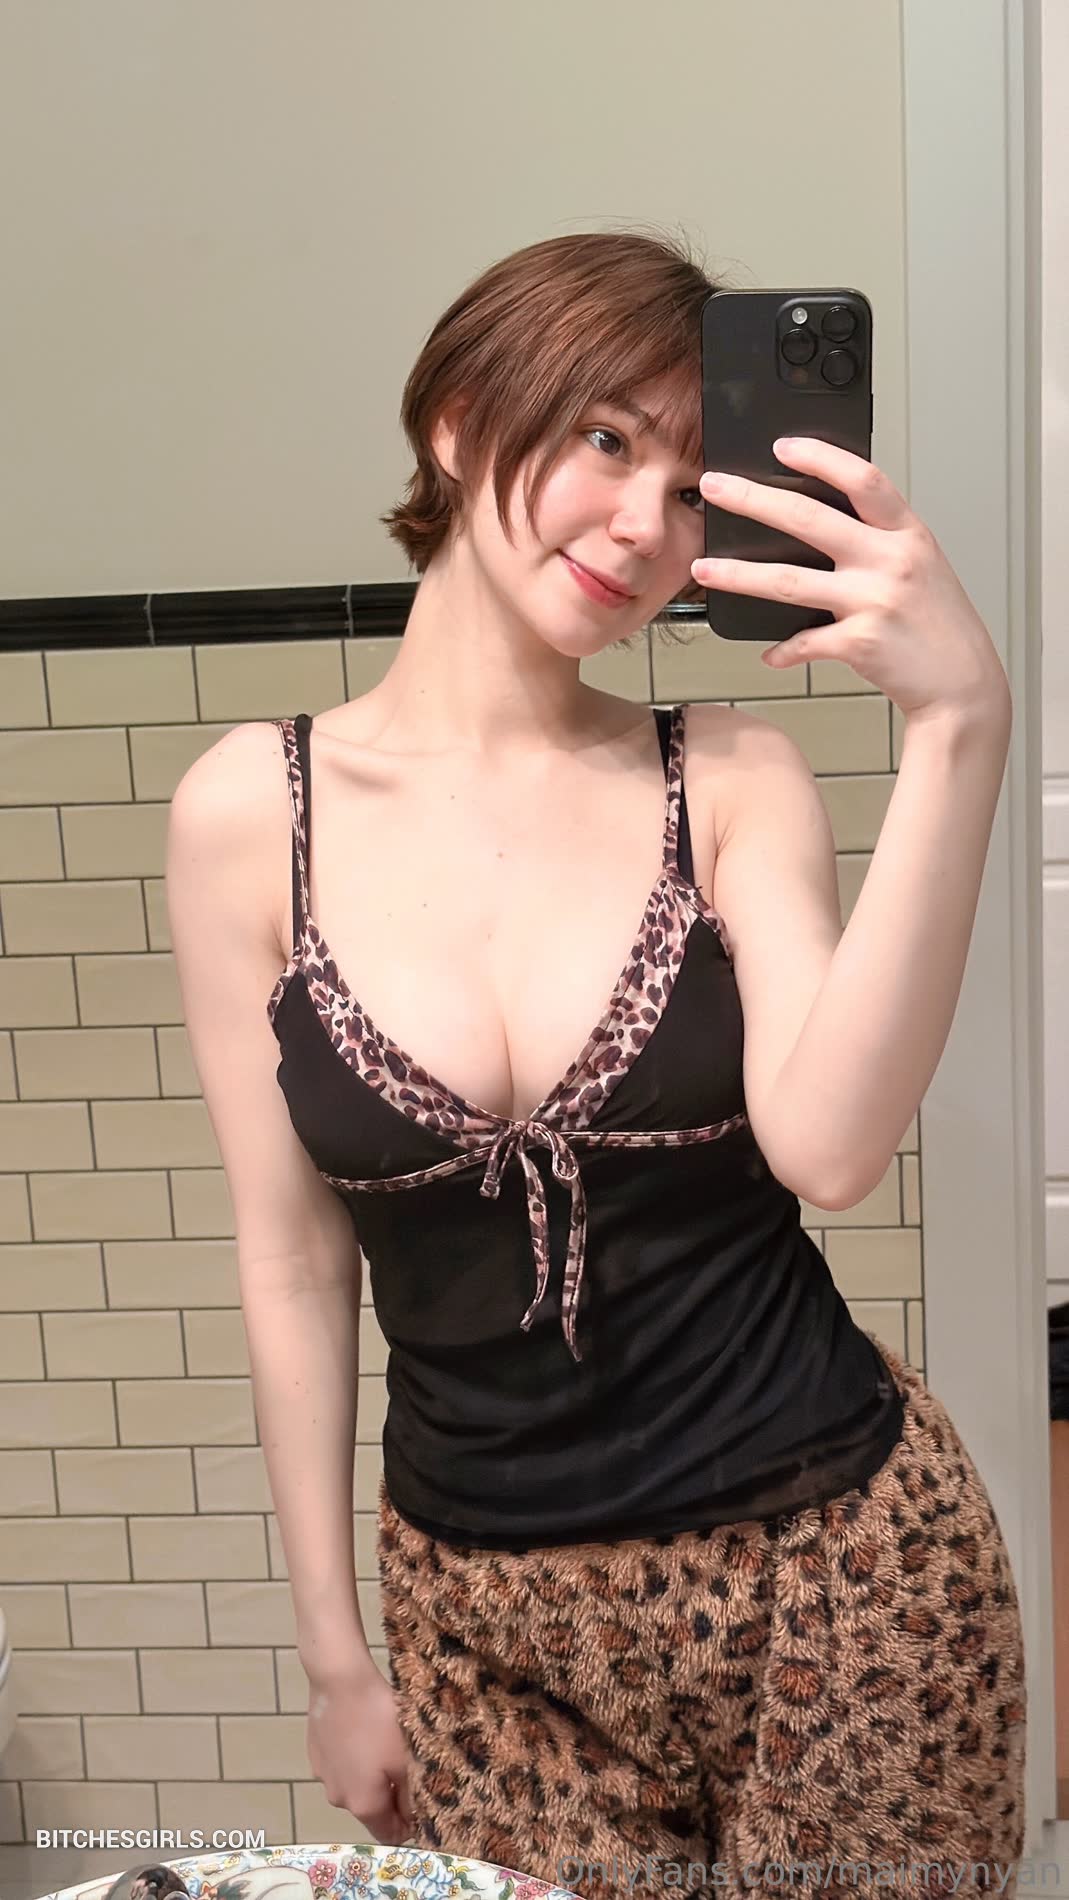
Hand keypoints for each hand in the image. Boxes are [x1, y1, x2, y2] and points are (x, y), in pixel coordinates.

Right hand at [306, 1662, 416, 1845]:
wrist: (340, 1680)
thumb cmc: (379, 1720)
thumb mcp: (406, 1759)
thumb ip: (411, 1797)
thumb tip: (413, 1819)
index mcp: (363, 1805)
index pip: (388, 1834)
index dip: (409, 1826)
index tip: (422, 1804)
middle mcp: (339, 1799)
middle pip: (371, 1810)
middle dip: (391, 1796)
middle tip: (407, 1767)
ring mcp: (323, 1777)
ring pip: (355, 1787)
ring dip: (371, 1776)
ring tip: (383, 1744)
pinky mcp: (315, 1754)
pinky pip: (341, 1767)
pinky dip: (354, 1759)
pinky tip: (362, 1733)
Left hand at [690, 437, 1010, 726]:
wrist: (963, 683)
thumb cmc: (938, 623)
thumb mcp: (920, 565)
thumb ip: (879, 540)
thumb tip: (819, 523)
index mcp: (907, 533)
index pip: (862, 479)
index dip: (821, 457)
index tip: (782, 445)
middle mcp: (890, 560)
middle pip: (808, 518)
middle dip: (752, 499)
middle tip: (714, 487)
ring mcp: (873, 601)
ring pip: (788, 581)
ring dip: (737, 575)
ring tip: (703, 569)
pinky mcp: (860, 642)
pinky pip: (804, 642)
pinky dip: (783, 650)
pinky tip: (769, 654)